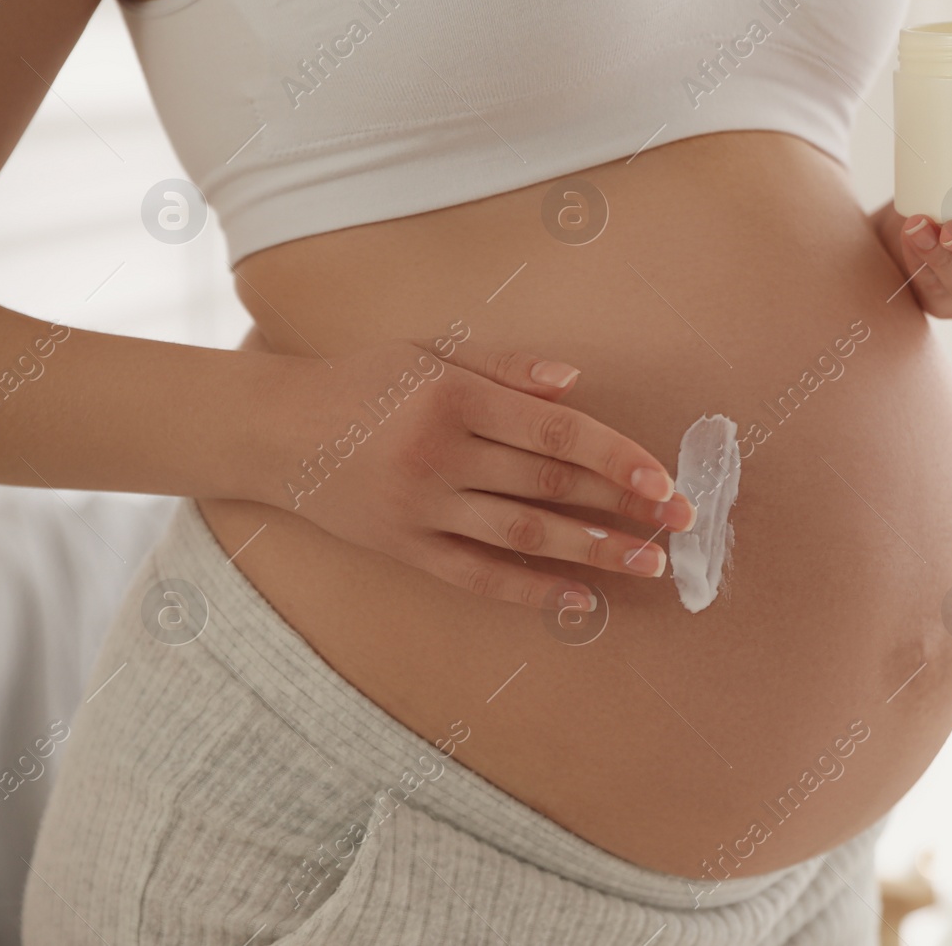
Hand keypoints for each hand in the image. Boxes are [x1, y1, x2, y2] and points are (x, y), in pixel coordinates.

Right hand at [260, 339, 694, 609]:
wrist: (270, 430)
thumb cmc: (361, 380)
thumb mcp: (429, 349)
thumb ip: (505, 365)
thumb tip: (577, 387)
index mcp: (453, 396)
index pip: (554, 433)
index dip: (615, 458)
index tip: (664, 480)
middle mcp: (440, 455)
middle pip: (549, 487)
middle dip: (622, 506)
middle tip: (681, 524)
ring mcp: (420, 509)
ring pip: (523, 536)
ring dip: (593, 552)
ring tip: (647, 564)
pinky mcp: (404, 549)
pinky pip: (478, 575)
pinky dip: (531, 591)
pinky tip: (579, 601)